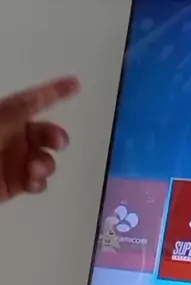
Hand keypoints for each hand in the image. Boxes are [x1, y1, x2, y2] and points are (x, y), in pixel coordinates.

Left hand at [0, 76, 79, 201]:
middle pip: (44, 133)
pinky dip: (39, 182)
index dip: (55, 91)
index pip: (33, 100)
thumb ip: (18, 109)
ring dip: (46, 164)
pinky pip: (37, 182)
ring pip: (44, 159)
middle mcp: (11, 137)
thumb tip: (38, 93)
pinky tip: (32, 181)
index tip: (75, 84)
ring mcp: (13, 162)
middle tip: (58, 141)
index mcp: (4, 114)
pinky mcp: (14, 185)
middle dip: (54, 136)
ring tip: (34, 169)